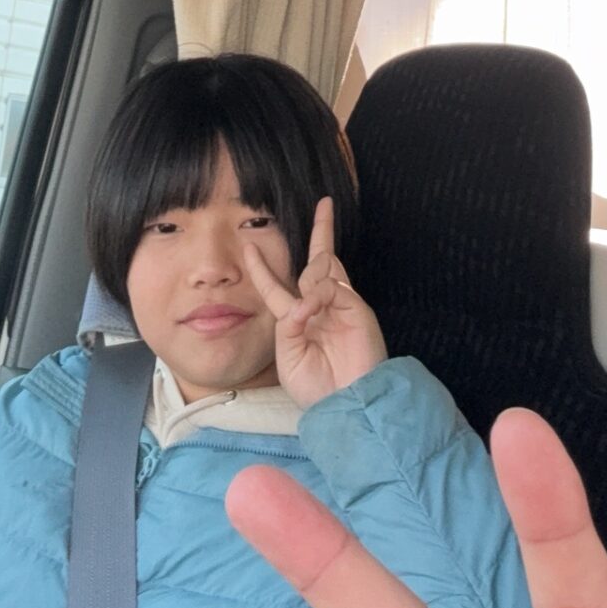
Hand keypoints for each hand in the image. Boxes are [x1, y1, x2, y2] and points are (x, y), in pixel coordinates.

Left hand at [241, 197, 386, 410]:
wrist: (346, 404)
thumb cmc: (316, 388)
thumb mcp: (288, 357)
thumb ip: (288, 325)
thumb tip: (301, 300)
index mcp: (298, 319)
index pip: (278, 286)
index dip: (262, 267)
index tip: (249, 246)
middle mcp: (321, 306)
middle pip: (318, 259)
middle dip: (322, 230)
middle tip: (325, 204)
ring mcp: (341, 305)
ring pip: (322, 268)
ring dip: (307, 283)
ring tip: (306, 314)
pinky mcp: (357, 308)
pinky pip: (332, 286)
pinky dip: (317, 295)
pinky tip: (312, 311)